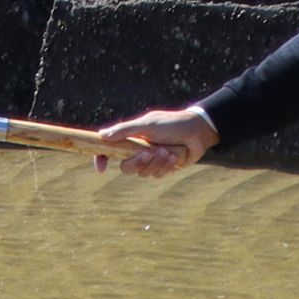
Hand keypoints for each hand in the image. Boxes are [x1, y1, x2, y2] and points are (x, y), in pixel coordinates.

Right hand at [94, 106, 219, 177]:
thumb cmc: (172, 124)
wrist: (197, 131)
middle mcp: (138, 150)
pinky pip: (157, 175)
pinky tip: (174, 156)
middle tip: (148, 153)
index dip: (102, 159)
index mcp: (131, 138)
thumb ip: (125, 130)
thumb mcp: (148, 124)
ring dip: (156, 163)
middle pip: (126, 168)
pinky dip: (165, 166)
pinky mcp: (163, 168)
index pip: (110, 150)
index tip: (101, 169)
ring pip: (143, 173)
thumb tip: (102, 135)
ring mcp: (151, 161)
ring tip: (166, 150)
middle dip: (137, 163)